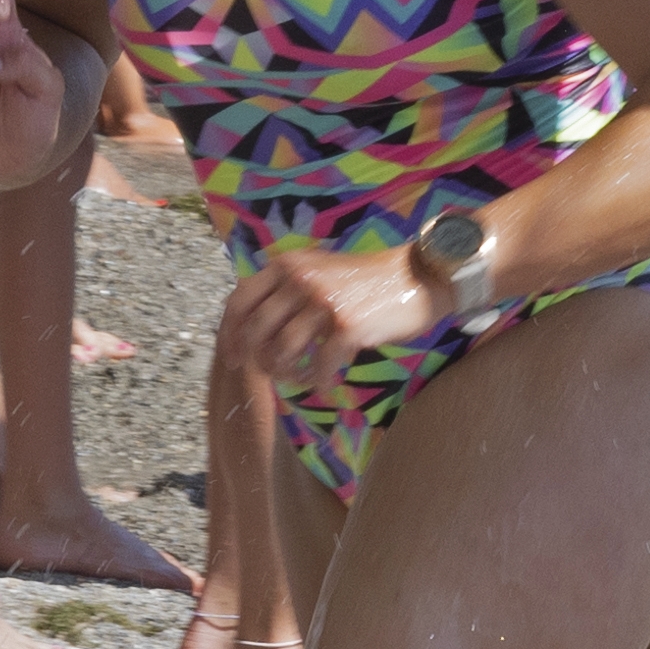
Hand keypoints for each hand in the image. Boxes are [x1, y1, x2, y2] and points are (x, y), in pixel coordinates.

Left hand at [217, 237, 448, 390]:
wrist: (420, 276)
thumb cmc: (367, 281)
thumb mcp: (319, 270)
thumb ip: (287, 290)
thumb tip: (253, 333)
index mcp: (288, 264)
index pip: (239, 301)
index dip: (229, 334)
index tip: (233, 359)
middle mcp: (301, 279)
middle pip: (256, 332)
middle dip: (257, 360)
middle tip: (269, 374)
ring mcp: (323, 302)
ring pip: (282, 352)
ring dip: (286, 374)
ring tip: (299, 379)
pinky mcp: (347, 326)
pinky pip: (318, 366)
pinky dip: (317, 382)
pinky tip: (324, 384)